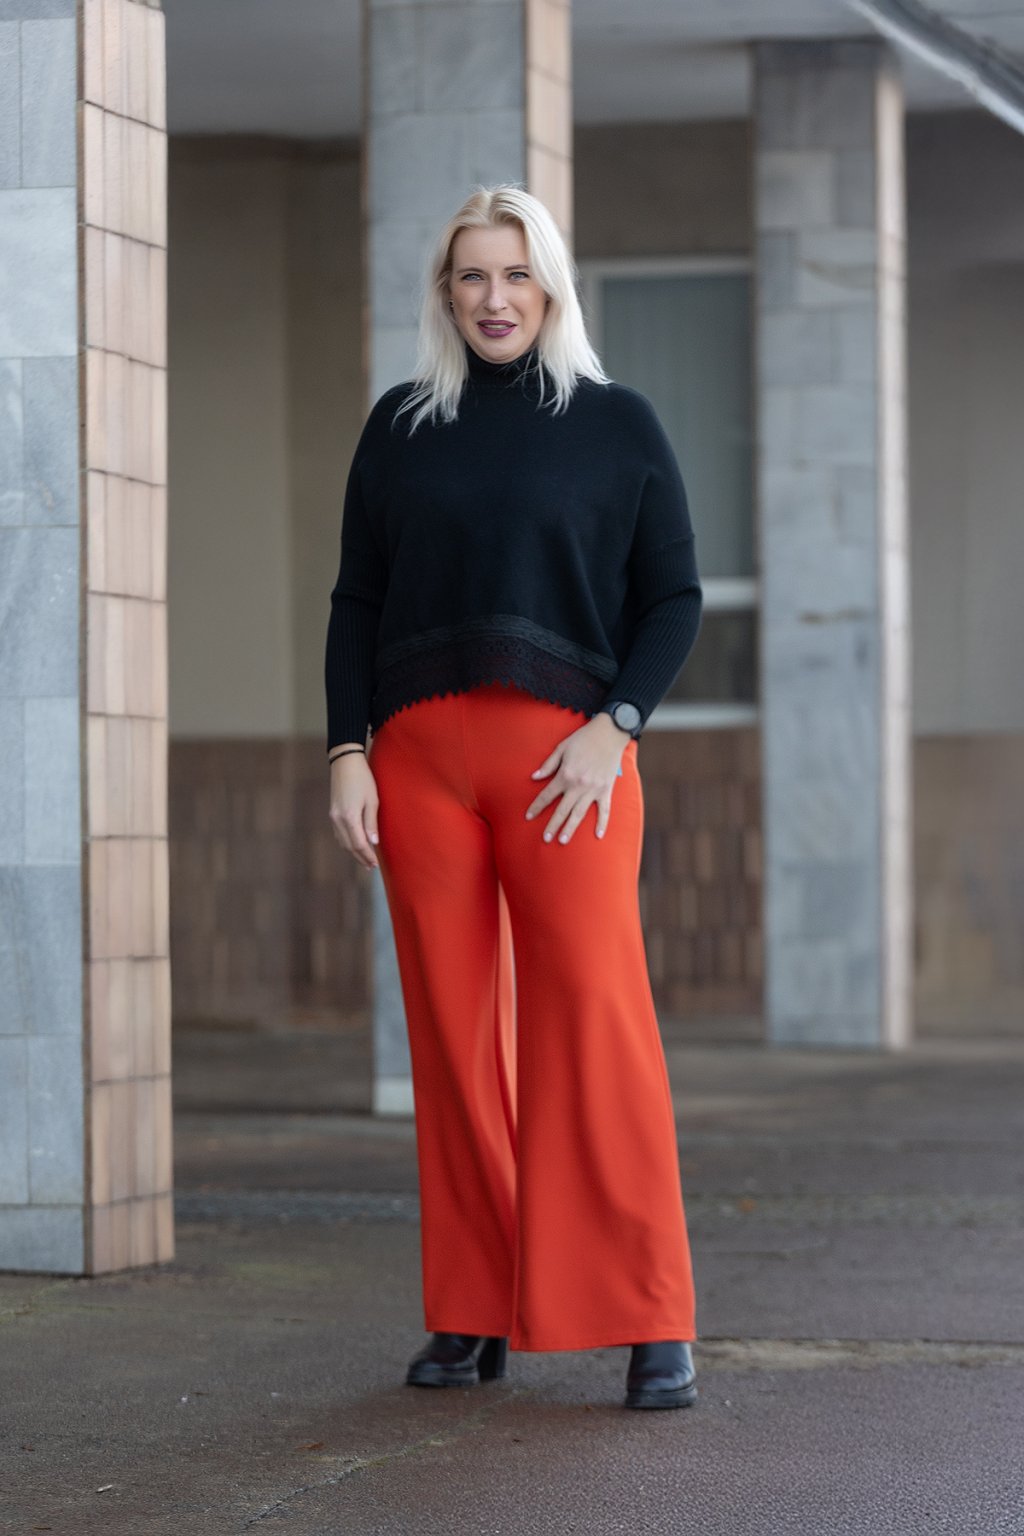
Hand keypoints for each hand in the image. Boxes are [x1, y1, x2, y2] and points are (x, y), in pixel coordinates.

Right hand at [329, 750, 379, 869]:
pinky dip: (347, 842)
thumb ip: (371, 823)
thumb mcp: (372, 800)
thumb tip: (373, 843)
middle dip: (360, 857)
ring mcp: (333, 816)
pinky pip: (338, 834)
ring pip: (342, 841)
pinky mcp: (332, 812)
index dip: (367, 856)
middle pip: (349, 846)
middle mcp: (338, 819)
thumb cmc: (363, 779)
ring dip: (353, 851)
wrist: (345, 762)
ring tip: (364, 859)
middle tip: (371, 866)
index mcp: (349, 817)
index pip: (359, 844)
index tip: (376, 864)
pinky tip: (354, 844)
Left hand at [525, 713, 628, 844]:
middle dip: (552, 825)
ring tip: (562, 840)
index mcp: (566, 775)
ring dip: (570, 828)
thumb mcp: (561, 748)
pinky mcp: (606, 790)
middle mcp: (579, 785)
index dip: (537, 806)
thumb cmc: (583, 738)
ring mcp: (594, 789)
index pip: (547, 795)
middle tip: (545, 839)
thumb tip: (534, 777)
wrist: (609, 733)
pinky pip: (604, 810)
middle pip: (562, 809)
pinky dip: (602, 823)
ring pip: (580, 813)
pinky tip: (598, 835)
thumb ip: (548, 765)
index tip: (528, 816)